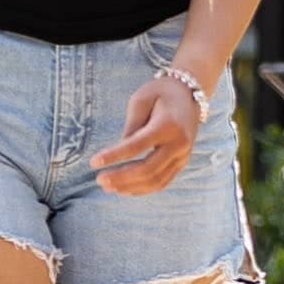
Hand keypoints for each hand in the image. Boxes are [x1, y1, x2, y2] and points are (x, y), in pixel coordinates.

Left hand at [92, 74, 202, 195]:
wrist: (190, 95)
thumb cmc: (160, 93)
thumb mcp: (141, 99)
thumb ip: (131, 125)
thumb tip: (119, 149)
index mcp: (168, 126)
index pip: (138, 146)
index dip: (115, 156)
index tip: (93, 162)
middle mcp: (180, 144)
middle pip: (149, 169)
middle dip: (122, 177)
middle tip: (99, 179)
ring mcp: (183, 156)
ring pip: (157, 180)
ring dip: (131, 187)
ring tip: (108, 187)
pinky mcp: (182, 163)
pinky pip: (163, 182)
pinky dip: (143, 189)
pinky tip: (124, 190)